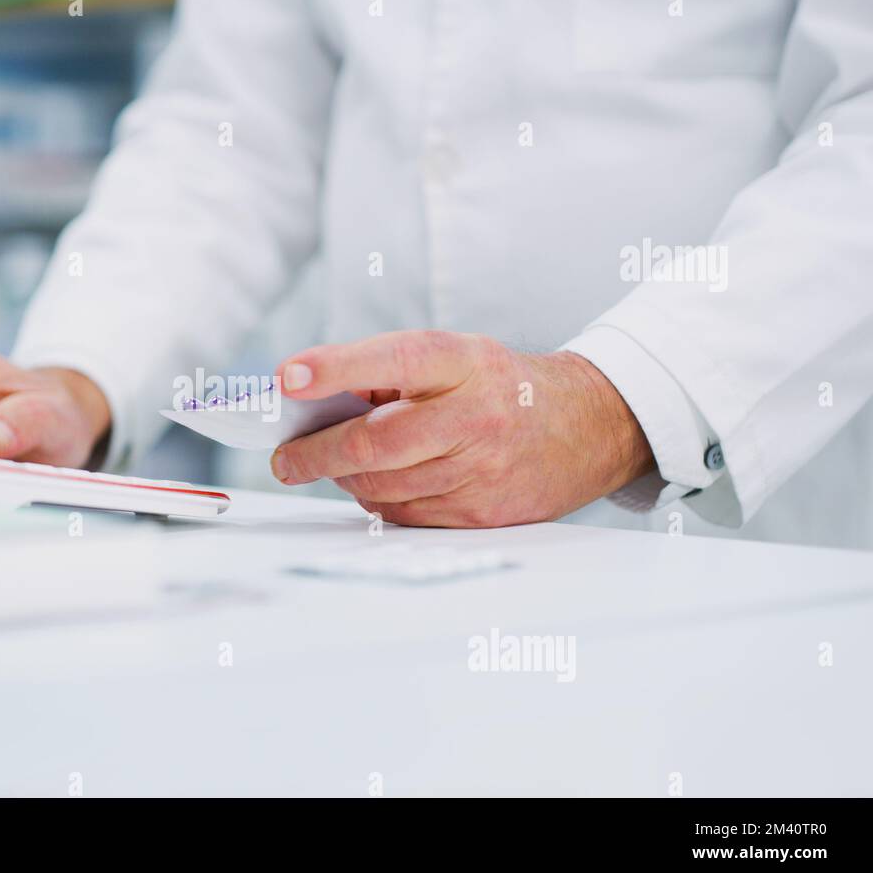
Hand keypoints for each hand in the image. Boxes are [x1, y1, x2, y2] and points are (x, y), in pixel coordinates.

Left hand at [269, 331, 654, 526]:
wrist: (586, 428)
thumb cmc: (498, 388)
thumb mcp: (455, 358)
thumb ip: (388, 373)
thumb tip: (313, 403)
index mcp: (465, 362)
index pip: (395, 359)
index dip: (337, 368)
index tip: (287, 377)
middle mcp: (476, 416)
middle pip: (375, 443)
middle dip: (317, 453)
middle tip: (286, 458)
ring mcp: (481, 470)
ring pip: (381, 486)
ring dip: (345, 478)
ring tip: (337, 463)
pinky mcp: (480, 514)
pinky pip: (403, 514)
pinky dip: (378, 499)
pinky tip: (383, 483)